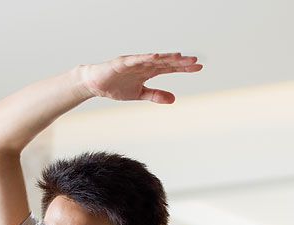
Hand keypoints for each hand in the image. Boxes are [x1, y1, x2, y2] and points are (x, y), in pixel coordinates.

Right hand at [78, 52, 202, 103]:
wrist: (95, 84)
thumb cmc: (116, 86)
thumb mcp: (139, 94)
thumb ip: (156, 95)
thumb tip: (174, 99)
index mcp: (149, 71)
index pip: (170, 68)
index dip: (183, 68)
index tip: (198, 68)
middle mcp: (144, 64)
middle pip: (166, 62)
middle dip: (180, 62)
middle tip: (195, 62)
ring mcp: (134, 62)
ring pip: (153, 59)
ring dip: (167, 57)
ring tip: (180, 57)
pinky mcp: (122, 62)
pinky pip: (135, 60)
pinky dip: (145, 57)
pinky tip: (156, 56)